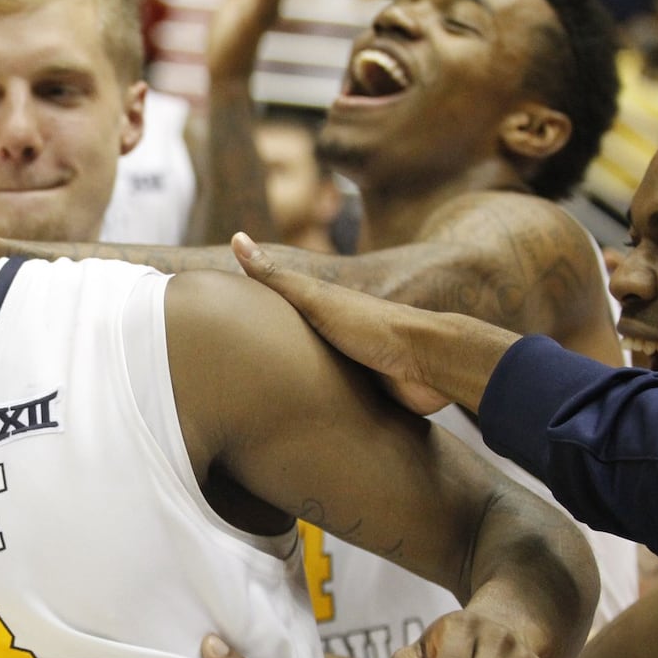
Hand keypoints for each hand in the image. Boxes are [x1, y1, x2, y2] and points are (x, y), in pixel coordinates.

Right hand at [232, 233, 452, 413]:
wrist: (429, 363)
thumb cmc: (373, 328)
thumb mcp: (317, 300)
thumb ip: (278, 278)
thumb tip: (237, 237)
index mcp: (326, 311)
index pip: (284, 308)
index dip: (258, 310)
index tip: (228, 314)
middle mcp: (338, 337)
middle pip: (299, 343)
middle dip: (275, 353)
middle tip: (238, 367)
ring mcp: (354, 366)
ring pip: (319, 374)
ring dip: (301, 384)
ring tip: (266, 401)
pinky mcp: (368, 396)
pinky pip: (340, 402)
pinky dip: (324, 409)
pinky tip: (305, 421)